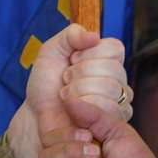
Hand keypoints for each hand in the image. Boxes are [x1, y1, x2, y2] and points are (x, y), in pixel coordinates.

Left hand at [9, 24, 130, 157]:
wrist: (37, 113)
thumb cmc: (46, 83)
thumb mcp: (51, 51)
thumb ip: (71, 35)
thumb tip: (94, 36)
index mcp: (107, 59)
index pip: (115, 48)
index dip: (90, 54)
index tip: (71, 60)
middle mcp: (118, 79)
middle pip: (113, 69)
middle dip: (80, 74)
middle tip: (66, 81)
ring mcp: (120, 101)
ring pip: (111, 89)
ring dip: (80, 91)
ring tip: (67, 96)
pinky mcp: (115, 122)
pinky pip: (108, 110)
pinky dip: (84, 108)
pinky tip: (74, 110)